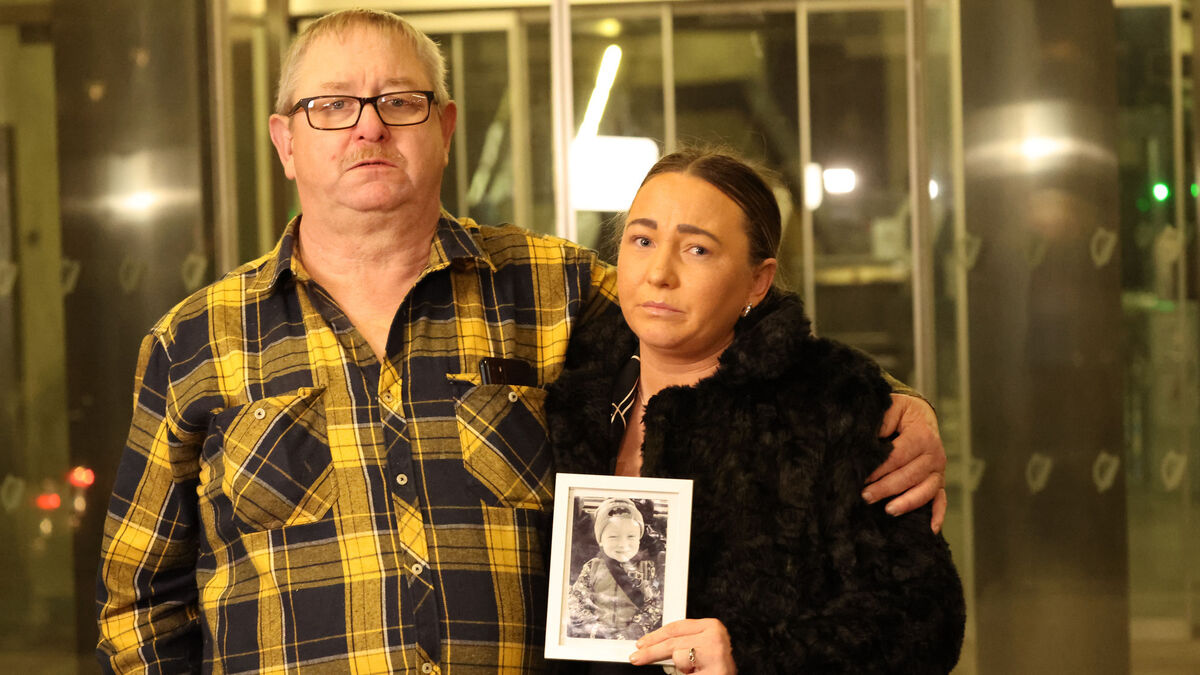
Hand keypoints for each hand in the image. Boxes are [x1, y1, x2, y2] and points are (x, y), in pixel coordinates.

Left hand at [629, 618, 734, 674]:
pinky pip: (686, 672)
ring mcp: (716, 654)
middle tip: (636, 657)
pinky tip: (695, 673)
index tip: (642, 643)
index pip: (676, 627)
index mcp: (712, 627)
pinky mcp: (716, 671)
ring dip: (680, 668)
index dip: (655, 635)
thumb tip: (652, 644)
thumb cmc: (713, 668)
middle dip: (651, 650)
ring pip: (679, 656)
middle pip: (673, 641)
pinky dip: (686, 674)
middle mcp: (716, 637)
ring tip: (692, 670)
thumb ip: (681, 643)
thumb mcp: (698, 650)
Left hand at [864, 393, 946, 531]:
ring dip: (907, 502)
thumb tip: (868, 440)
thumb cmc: (900, 413)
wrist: (921, 415)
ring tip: (888, 511)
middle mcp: (934, 454)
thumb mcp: (891, 408)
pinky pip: (941, 499)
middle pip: (909, 475)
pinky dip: (938, 515)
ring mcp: (939, 470)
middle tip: (865, 497)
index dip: (880, 468)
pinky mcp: (939, 481)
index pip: (898, 456)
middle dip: (886, 488)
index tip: (861, 477)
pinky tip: (931, 529)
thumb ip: (881, 420)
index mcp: (922, 435)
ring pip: (925, 490)